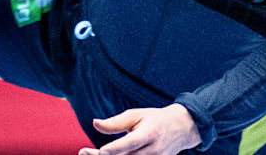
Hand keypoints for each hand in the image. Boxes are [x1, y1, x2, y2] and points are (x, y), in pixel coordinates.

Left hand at [78, 104, 200, 154]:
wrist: (182, 128)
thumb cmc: (155, 119)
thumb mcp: (137, 115)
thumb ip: (116, 122)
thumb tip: (94, 123)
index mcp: (150, 132)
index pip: (132, 142)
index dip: (117, 148)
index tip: (102, 151)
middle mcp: (153, 150)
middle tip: (83, 153)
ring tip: (91, 154)